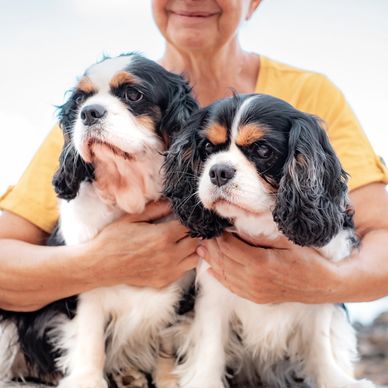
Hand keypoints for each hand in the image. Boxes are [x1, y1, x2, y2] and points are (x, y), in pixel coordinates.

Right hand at [86, 200, 198, 288]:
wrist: (100, 265)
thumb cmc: (113, 239)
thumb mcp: (133, 218)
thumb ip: (156, 209)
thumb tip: (172, 203)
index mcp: (163, 236)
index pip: (190, 226)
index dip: (190, 220)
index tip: (186, 217)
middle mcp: (169, 255)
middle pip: (196, 241)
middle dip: (193, 233)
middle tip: (185, 228)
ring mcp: (168, 270)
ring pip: (194, 258)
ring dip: (192, 249)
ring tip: (182, 242)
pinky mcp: (164, 281)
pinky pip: (184, 270)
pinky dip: (184, 261)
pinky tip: (174, 254)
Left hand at [197, 232, 344, 303]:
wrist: (322, 285)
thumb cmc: (307, 258)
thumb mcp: (287, 240)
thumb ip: (261, 234)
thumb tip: (238, 224)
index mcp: (260, 263)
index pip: (229, 248)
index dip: (218, 237)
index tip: (213, 228)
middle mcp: (253, 280)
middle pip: (223, 261)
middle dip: (211, 248)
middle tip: (201, 237)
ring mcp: (254, 292)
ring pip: (224, 275)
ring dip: (211, 261)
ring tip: (201, 250)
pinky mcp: (256, 298)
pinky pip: (231, 287)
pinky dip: (219, 278)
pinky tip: (211, 270)